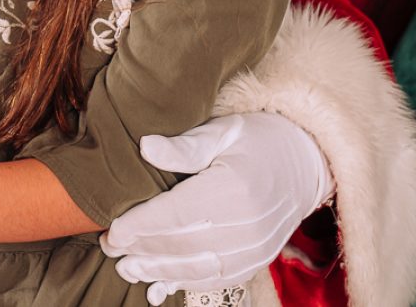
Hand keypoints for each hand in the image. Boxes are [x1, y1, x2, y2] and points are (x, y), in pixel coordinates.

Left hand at [101, 112, 333, 304]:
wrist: (306, 162)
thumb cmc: (256, 139)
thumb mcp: (222, 131)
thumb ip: (184, 146)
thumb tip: (146, 147)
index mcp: (235, 187)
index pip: (177, 213)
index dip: (141, 225)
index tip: (113, 230)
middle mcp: (248, 223)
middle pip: (184, 245)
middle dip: (142, 251)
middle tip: (109, 249)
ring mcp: (256, 246)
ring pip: (199, 268)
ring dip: (159, 272)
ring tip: (128, 269)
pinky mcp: (259, 259)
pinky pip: (219, 278)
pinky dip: (187, 283)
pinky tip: (160, 283)